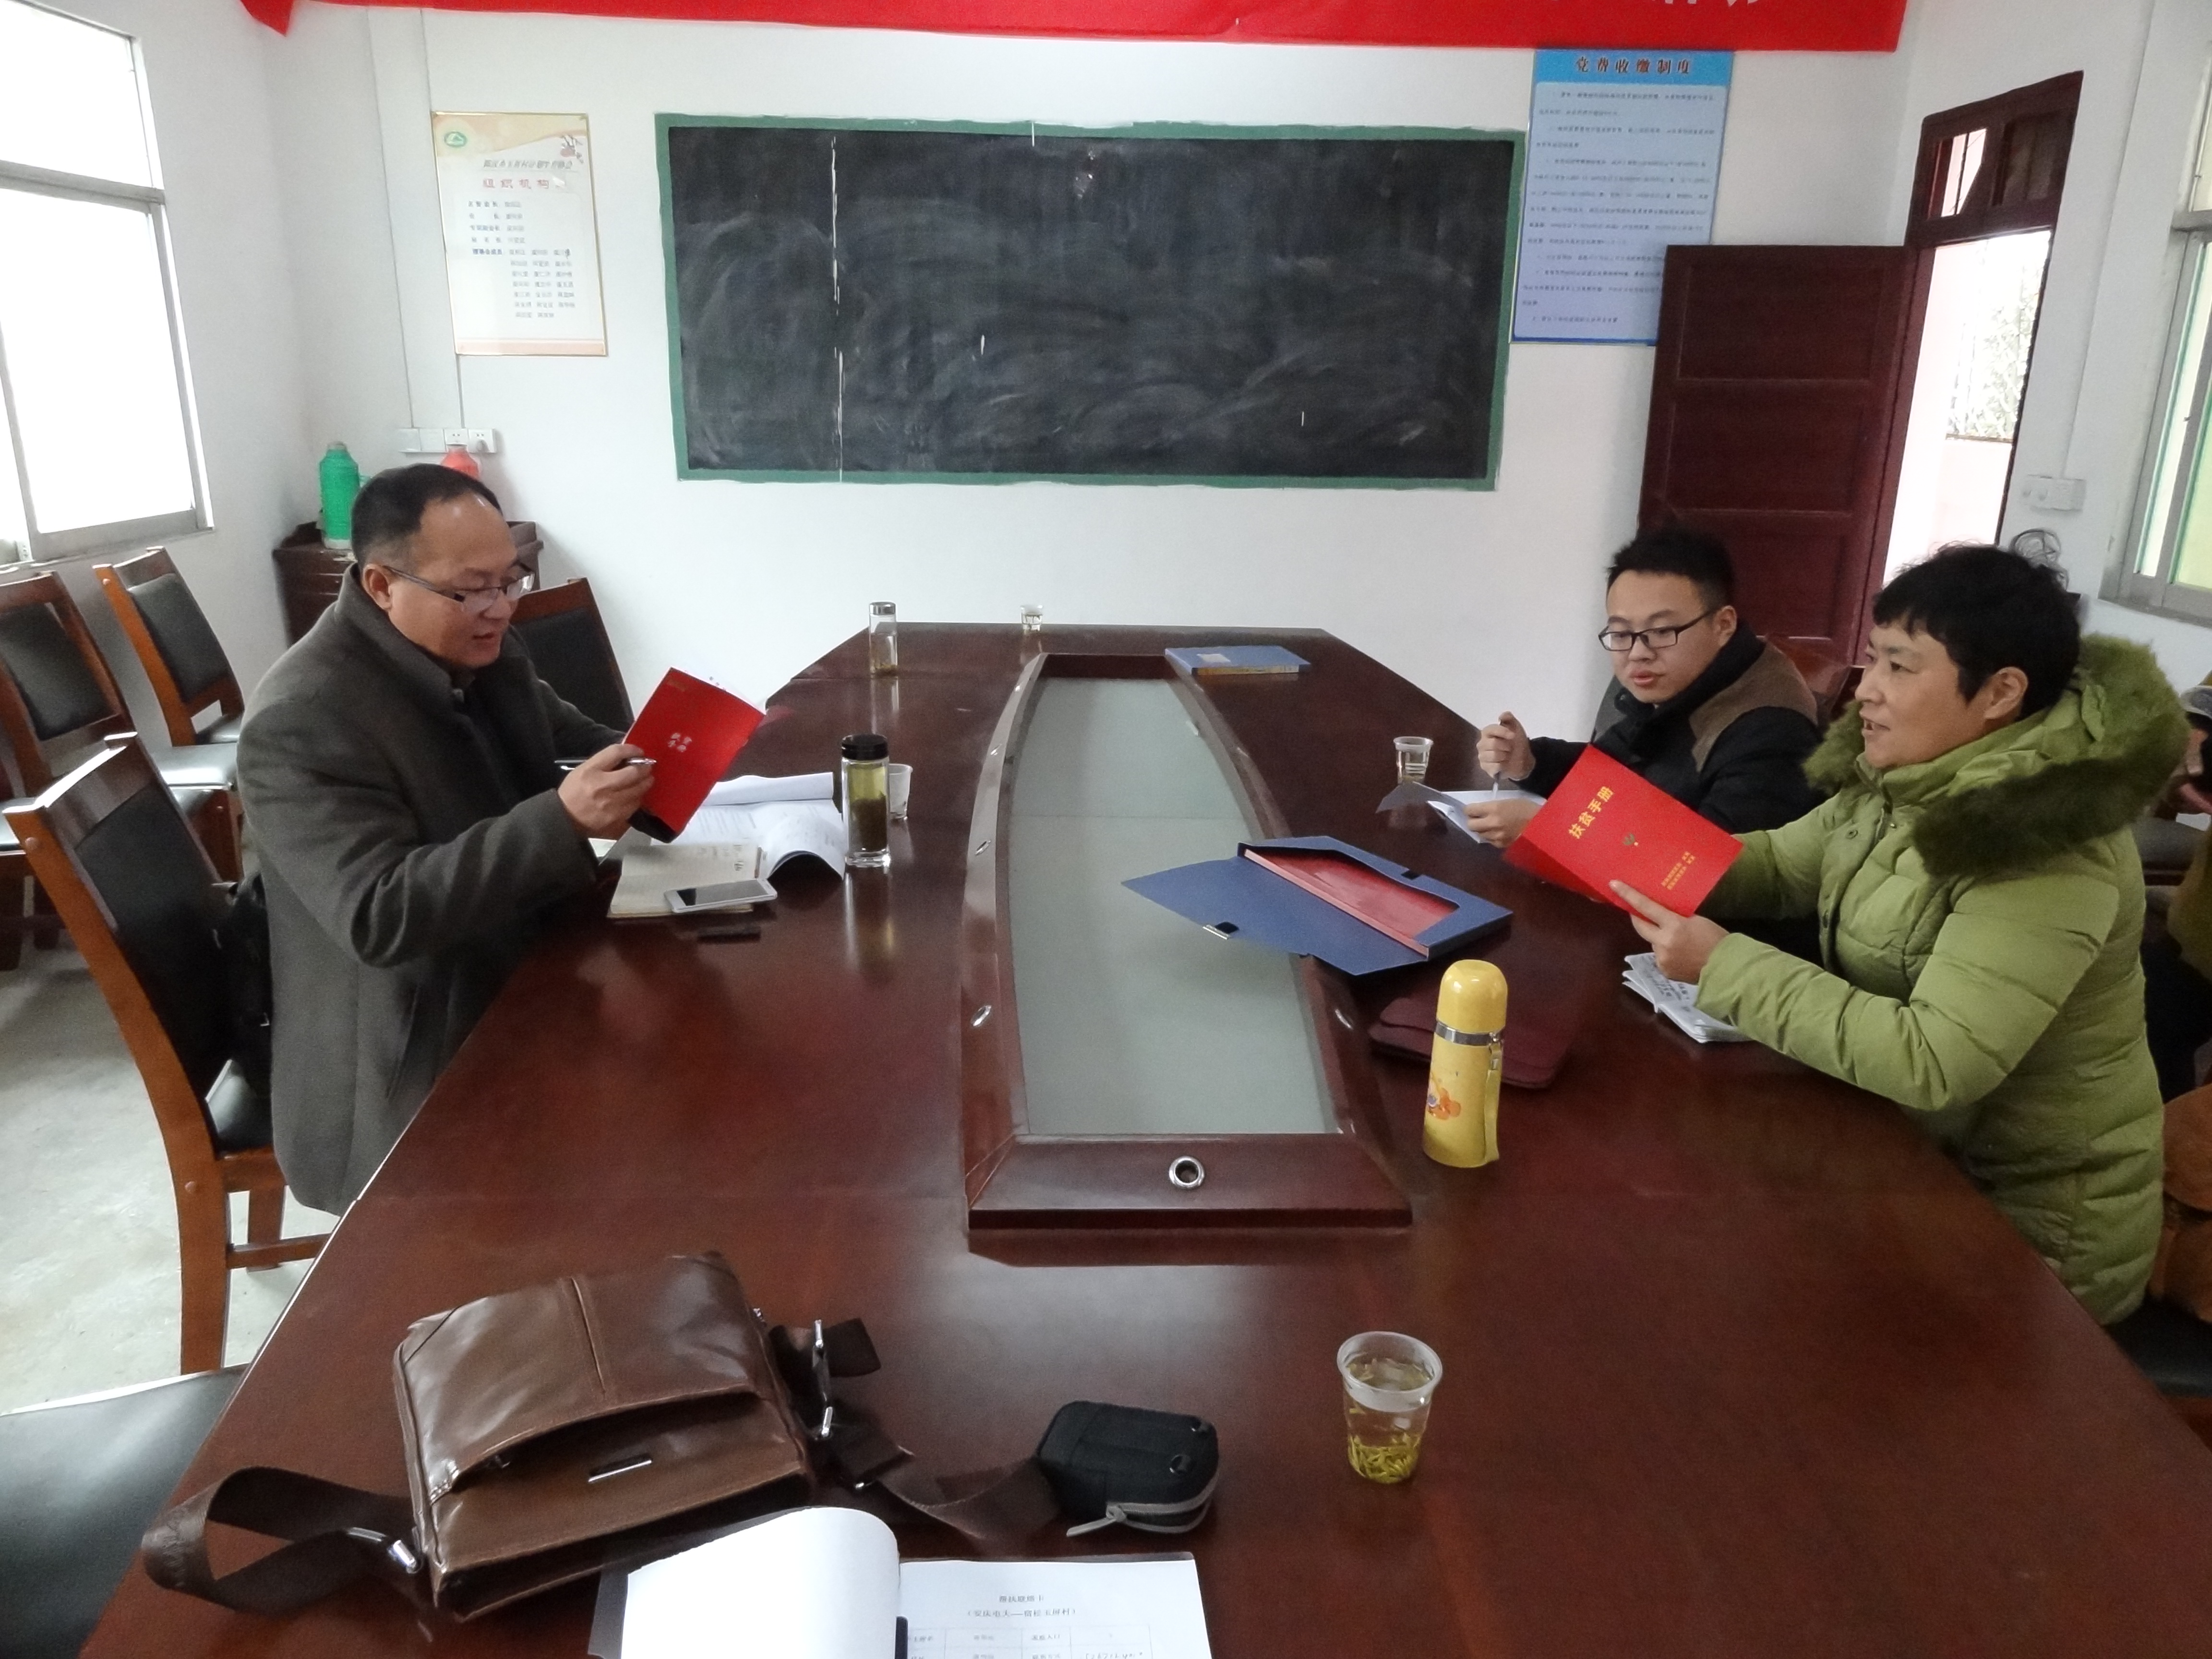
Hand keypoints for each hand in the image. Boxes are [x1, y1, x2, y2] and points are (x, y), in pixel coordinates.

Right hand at [558, 745, 655, 837]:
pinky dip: (638, 799)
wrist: (564, 819)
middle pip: (633, 773)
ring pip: (638, 791)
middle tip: (647, 767)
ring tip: (646, 780)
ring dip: (645, 784)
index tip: (639, 751)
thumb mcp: (582, 771)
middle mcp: (602, 787)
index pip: (616, 753)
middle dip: (645, 768)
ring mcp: (611, 805)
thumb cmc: (573, 792)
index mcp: (591, 771)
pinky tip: (636, 796)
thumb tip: (627, 758)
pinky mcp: (617, 819)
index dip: (631, 749)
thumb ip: (603, 763)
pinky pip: (635, 806)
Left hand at [1463, 794, 1541, 847]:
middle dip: (1473, 821)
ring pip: (1479, 834)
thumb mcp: (1509, 801)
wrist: (1542, 825)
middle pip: (1470, 825)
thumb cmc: (1527, 809)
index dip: (1469, 809)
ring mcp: (1496, 835)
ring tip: (1490, 825)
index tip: (1472, 809)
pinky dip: (1491, 837)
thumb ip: (1493, 806)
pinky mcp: (1501, 845)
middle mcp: (1492, 823)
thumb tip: (1480, 811)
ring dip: (1482, 829)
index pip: (1470, 810)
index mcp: (1494, 808)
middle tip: (1479, 818)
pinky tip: (1499, 832)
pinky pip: (1489, 841)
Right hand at [1477, 711, 1533, 784]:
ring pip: (1494, 755)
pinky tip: (1504, 764)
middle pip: (1493, 744)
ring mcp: (1482, 757)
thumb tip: (1501, 716)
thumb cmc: (1517, 742)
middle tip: (1510, 748)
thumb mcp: (1516, 727)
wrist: (1523, 759)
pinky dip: (1503, 765)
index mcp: (1487, 733)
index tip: (1513, 735)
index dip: (1503, 732)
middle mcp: (1482, 744)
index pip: (1490, 729)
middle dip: (1506, 746)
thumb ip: (1509, 718)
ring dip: (1505, 756)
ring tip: (1507, 756)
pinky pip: (1494, 766)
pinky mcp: (1485, 768)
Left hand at [1612, 882, 1727, 984]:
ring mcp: (1662, 959)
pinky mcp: (1664, 971)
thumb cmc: (1717, 939)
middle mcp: (1663, 942)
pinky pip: (1660, 957)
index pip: (1645, 906)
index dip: (1629, 895)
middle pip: (1641, 926)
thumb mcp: (1698, 920)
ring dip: (1660, 939)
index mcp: (1673, 925)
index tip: (1614, 884)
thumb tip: (1663, 914)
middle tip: (1639, 912)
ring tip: (1680, 941)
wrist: (1726, 968)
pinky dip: (1667, 953)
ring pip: (1653, 943)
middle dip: (1638, 918)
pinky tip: (1681, 955)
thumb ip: (1677, 917)